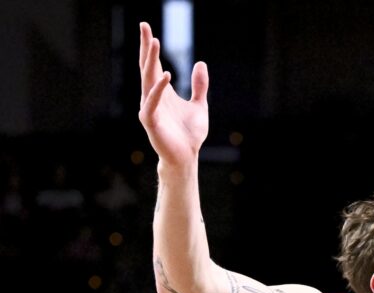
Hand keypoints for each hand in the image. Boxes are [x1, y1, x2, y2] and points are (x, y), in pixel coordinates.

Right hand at [138, 22, 208, 169]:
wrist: (186, 156)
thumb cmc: (190, 134)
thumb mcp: (200, 105)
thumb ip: (199, 85)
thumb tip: (200, 63)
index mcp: (161, 91)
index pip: (153, 64)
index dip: (149, 47)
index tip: (147, 27)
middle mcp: (152, 96)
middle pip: (147, 66)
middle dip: (146, 47)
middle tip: (144, 25)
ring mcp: (149, 107)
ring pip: (147, 79)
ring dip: (150, 60)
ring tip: (153, 41)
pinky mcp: (150, 120)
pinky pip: (152, 101)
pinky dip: (158, 89)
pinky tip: (165, 75)